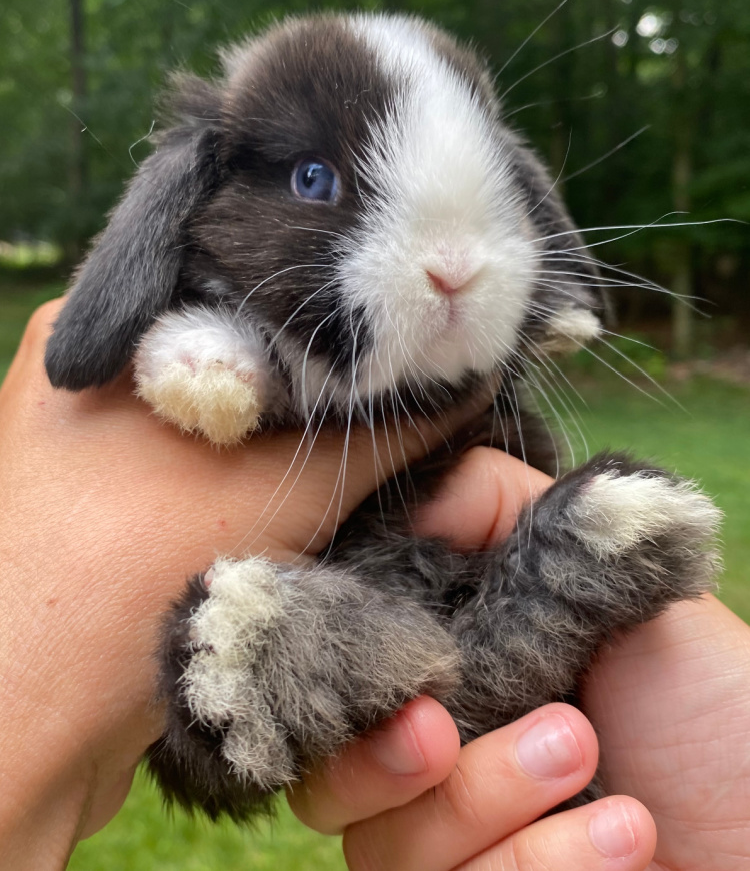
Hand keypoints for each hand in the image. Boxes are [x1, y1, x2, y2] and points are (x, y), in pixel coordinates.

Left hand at [0, 300, 474, 867]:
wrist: (26, 732)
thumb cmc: (117, 577)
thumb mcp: (269, 490)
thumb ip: (376, 433)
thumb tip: (465, 384)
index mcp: (89, 327)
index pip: (235, 279)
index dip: (324, 301)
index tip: (400, 323)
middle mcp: (86, 376)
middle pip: (233, 354)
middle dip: (318, 378)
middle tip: (404, 383)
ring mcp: (92, 443)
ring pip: (224, 420)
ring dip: (292, 440)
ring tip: (376, 439)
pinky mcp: (110, 505)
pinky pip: (204, 470)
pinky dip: (258, 481)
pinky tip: (317, 495)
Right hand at [291, 448, 749, 869]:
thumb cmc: (709, 697)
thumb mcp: (607, 570)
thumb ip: (500, 508)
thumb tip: (404, 493)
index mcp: (453, 677)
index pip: (340, 680)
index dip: (340, 676)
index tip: (403, 672)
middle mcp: (443, 766)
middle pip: (331, 785)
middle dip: (381, 764)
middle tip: (444, 733)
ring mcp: (469, 851)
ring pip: (387, 854)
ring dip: (489, 807)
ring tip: (592, 765)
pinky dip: (540, 868)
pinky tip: (630, 837)